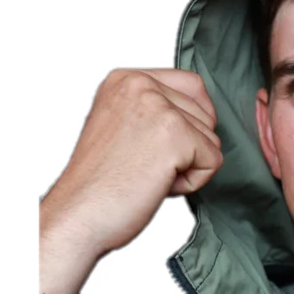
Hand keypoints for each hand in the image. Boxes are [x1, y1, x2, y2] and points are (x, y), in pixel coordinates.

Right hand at [39, 68, 223, 293]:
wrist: (80, 214)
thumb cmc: (100, 184)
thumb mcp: (122, 127)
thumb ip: (155, 112)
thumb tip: (201, 118)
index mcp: (125, 79)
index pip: (193, 86)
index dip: (192, 123)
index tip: (162, 148)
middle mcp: (141, 85)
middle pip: (206, 114)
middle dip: (188, 148)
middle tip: (145, 166)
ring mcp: (158, 107)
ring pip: (211, 139)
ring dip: (187, 167)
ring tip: (147, 175)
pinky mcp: (175, 135)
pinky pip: (213, 161)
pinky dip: (192, 183)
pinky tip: (157, 185)